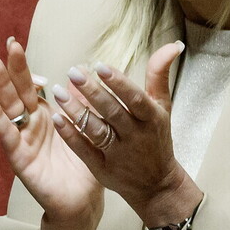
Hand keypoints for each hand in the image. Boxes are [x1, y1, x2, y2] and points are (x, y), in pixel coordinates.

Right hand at [0, 37, 102, 229]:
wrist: (83, 202)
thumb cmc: (84, 167)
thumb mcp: (86, 129)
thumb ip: (81, 104)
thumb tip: (81, 74)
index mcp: (46, 116)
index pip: (30, 85)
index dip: (22, 66)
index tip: (14, 42)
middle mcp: (30, 125)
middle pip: (17, 91)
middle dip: (10, 68)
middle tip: (5, 44)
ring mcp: (22, 140)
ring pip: (8, 108)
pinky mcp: (19, 158)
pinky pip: (6, 134)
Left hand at [50, 42, 201, 226]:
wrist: (156, 185)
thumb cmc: (157, 137)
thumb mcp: (163, 106)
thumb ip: (160, 75)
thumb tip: (173, 44)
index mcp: (152, 119)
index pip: (135, 99)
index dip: (119, 82)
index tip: (100, 65)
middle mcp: (136, 137)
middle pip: (112, 113)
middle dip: (92, 92)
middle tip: (73, 72)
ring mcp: (119, 155)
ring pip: (96, 131)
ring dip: (76, 111)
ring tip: (58, 91)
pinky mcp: (102, 169)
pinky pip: (84, 150)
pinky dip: (70, 135)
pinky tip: (57, 118)